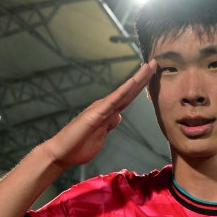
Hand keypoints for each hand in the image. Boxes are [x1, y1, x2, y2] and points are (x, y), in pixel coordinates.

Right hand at [41, 60, 156, 169]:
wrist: (61, 153)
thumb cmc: (78, 146)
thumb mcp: (101, 136)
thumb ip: (109, 125)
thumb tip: (118, 116)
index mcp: (107, 112)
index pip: (127, 98)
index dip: (140, 87)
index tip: (152, 76)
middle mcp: (104, 107)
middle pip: (128, 91)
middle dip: (143, 78)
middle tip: (155, 63)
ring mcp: (100, 109)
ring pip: (123, 92)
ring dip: (137, 79)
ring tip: (148, 67)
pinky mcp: (95, 114)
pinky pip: (113, 101)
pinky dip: (123, 91)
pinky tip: (132, 82)